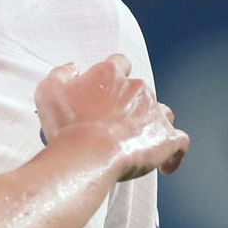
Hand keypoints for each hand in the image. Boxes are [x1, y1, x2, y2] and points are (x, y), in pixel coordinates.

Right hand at [35, 54, 187, 180]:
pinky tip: (165, 165)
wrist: (89, 153)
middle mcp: (136, 88)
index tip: (110, 85)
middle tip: (114, 122)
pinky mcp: (167, 138)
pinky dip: (173, 154)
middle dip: (131, 104)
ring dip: (153, 123)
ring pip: (163, 112)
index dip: (116, 74)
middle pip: (140, 90)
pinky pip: (179, 143)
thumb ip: (61, 74)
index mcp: (109, 75)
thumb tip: (72, 68)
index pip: (119, 63)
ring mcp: (155, 112)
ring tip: (139, 140)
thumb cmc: (67, 125)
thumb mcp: (48, 91)